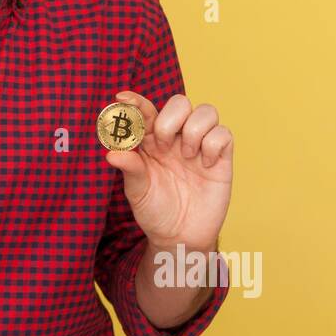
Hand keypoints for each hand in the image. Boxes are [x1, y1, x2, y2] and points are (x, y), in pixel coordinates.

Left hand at [104, 92, 232, 251]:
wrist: (180, 237)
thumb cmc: (155, 211)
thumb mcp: (137, 192)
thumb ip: (129, 169)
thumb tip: (111, 153)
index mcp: (151, 141)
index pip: (146, 111)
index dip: (135, 101)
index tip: (121, 98)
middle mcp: (176, 138)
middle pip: (180, 102)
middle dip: (169, 119)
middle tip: (161, 146)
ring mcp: (199, 146)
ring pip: (206, 111)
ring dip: (193, 129)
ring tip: (186, 156)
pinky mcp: (221, 159)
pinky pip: (224, 134)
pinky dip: (213, 144)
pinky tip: (205, 165)